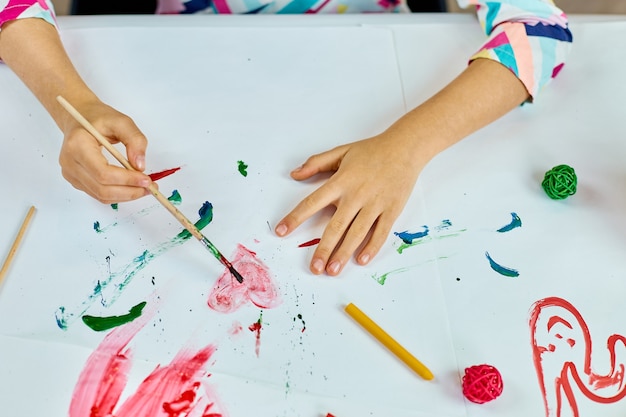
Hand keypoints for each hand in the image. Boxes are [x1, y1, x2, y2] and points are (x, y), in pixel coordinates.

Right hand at [58, 100, 151, 202]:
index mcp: (77, 145)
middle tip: (149, 187)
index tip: (147, 180)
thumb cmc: (98, 118)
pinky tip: (131, 187)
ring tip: (144, 188)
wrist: (79, 118)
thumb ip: (135, 140)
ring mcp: (70, 174)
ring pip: (101, 195)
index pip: (103, 173)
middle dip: (129, 191)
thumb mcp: (122, 121)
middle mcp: (69, 162)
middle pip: (102, 188)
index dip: (127, 180)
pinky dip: (118, 194)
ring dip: (126, 195)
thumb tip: (140, 166)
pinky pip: (98, 194)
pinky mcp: (76, 180)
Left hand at [275, 130, 424, 275]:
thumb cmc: (372, 151)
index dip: (295, 217)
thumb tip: (294, 174)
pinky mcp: (391, 210)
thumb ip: (316, 163)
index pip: (312, 202)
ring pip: (357, 233)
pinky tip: (361, 260)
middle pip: (336, 226)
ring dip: (344, 253)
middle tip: (315, 268)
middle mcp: (356, 195)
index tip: (281, 231)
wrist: (405, 147)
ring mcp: (375, 204)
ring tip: (333, 270)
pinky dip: (371, 247)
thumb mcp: (341, 151)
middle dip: (323, 248)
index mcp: (341, 181)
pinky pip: (380, 232)